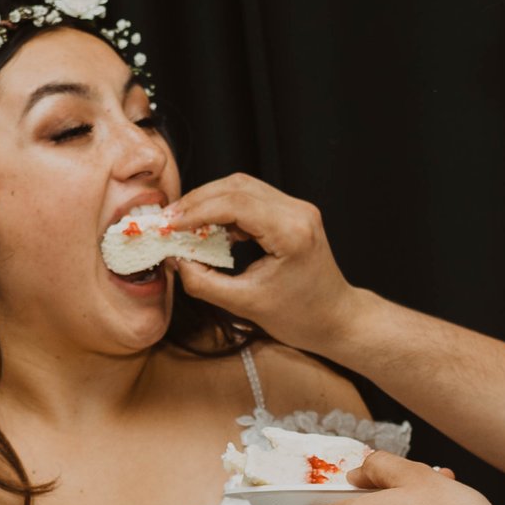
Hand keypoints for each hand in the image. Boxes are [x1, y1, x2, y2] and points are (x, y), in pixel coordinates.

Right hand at [161, 173, 365, 356]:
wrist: (336, 319)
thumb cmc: (300, 317)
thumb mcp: (245, 304)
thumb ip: (205, 282)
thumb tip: (175, 261)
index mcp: (291, 232)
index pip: (235, 204)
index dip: (196, 211)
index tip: (169, 225)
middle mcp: (297, 211)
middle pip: (237, 186)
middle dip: (198, 201)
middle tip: (169, 221)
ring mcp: (298, 208)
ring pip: (243, 186)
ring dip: (210, 201)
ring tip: (184, 224)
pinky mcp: (293, 212)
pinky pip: (252, 198)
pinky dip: (225, 208)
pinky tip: (209, 228)